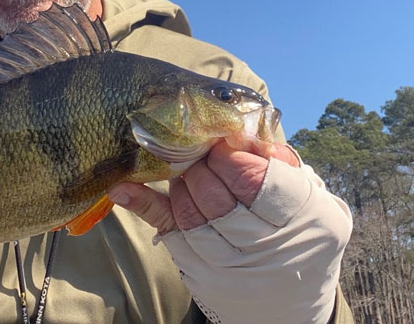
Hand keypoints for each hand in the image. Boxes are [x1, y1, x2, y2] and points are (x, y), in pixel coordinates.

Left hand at [108, 140, 351, 323]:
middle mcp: (269, 246)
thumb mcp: (303, 191)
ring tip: (188, 175)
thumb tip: (234, 129)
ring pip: (190, 214)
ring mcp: (234, 266)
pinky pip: (168, 232)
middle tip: (198, 156)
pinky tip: (124, 188)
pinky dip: (144, 205)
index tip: (219, 147)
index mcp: (306, 217)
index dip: (226, 157)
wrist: (293, 300)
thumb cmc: (297, 226)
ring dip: (181, 186)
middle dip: (200, 168)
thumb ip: (274, 158)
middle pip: (215, 197)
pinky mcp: (204, 276)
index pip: (251, 178)